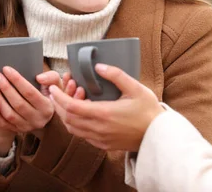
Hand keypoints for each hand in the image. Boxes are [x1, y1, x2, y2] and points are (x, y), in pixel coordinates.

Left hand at [0, 67, 60, 138]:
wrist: (46, 113)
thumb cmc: (49, 94)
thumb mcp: (56, 84)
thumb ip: (51, 78)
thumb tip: (39, 77)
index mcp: (47, 108)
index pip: (30, 92)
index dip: (17, 80)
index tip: (6, 69)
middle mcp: (37, 120)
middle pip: (18, 103)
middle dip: (5, 87)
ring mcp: (26, 127)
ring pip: (8, 114)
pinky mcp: (16, 130)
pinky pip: (2, 122)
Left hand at [49, 64, 163, 151]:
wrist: (158, 135)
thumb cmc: (148, 110)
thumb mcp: (135, 87)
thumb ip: (116, 75)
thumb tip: (98, 66)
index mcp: (104, 114)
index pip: (71, 107)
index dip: (59, 97)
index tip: (53, 88)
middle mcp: (98, 129)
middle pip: (68, 119)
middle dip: (58, 105)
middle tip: (56, 93)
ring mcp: (100, 139)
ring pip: (73, 129)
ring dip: (66, 116)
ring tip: (66, 102)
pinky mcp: (104, 145)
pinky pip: (83, 135)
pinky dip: (75, 125)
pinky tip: (81, 115)